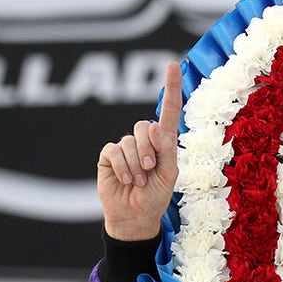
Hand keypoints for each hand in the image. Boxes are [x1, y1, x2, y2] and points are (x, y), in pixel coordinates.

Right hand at [97, 62, 182, 240]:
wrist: (135, 216)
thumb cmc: (156, 196)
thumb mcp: (170, 174)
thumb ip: (167, 150)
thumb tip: (155, 126)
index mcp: (164, 141)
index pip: (168, 110)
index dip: (172, 87)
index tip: (174, 64)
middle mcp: (144, 140)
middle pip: (144, 127)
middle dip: (149, 151)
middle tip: (150, 171)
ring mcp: (125, 146)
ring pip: (130, 141)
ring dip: (136, 164)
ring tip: (138, 180)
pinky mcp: (108, 155)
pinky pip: (114, 150)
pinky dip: (122, 167)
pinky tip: (125, 179)